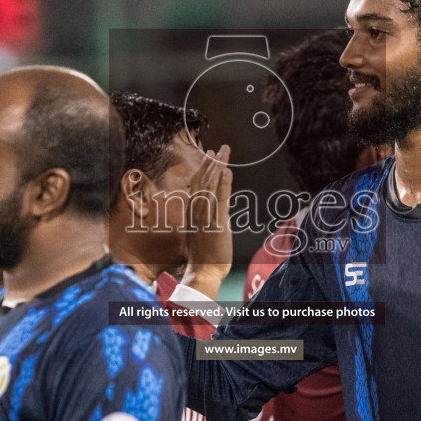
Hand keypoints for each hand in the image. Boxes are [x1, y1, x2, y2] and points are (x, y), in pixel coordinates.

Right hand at [180, 145, 233, 297]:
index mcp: (193, 213)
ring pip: (211, 186)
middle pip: (204, 181)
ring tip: (223, 152)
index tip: (209, 156)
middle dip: (212, 163)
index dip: (203, 169)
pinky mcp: (218, 223)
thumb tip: (215, 212)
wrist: (203, 272)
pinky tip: (227, 171)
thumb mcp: (201, 234)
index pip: (197, 185)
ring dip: (218, 167)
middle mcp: (198, 211)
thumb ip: (206, 220)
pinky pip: (221, 199)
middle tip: (219, 148)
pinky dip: (224, 184)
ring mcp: (207, 217)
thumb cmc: (203, 258)